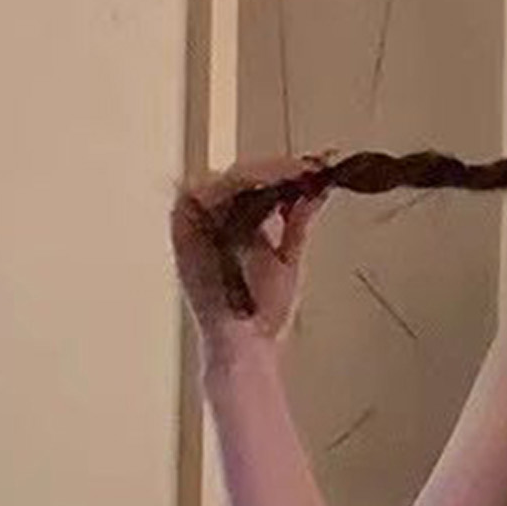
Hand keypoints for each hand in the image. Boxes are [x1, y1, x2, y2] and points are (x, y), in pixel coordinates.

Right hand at [169, 150, 334, 351]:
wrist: (246, 341)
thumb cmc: (263, 310)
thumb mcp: (289, 257)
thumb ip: (299, 221)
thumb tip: (319, 189)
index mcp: (238, 223)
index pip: (263, 185)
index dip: (293, 172)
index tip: (325, 164)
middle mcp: (214, 217)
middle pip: (248, 176)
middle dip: (284, 168)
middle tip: (316, 166)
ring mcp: (196, 219)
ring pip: (232, 178)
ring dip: (268, 172)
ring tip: (301, 171)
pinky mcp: (181, 223)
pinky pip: (210, 190)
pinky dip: (242, 184)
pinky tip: (275, 182)